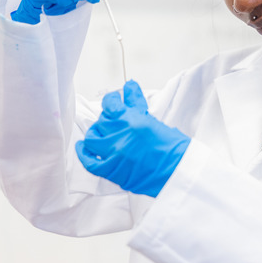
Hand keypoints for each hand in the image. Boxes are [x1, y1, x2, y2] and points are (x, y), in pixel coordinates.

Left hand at [76, 80, 190, 196]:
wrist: (178, 172)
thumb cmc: (174, 150)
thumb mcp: (157, 122)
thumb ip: (138, 107)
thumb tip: (130, 90)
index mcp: (133, 120)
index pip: (110, 104)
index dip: (111, 100)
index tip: (114, 99)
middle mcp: (120, 135)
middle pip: (102, 121)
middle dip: (108, 119)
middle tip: (115, 121)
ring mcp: (114, 153)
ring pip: (92, 138)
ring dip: (95, 134)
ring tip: (100, 134)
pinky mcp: (112, 170)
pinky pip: (90, 161)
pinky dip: (83, 154)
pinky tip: (83, 148)